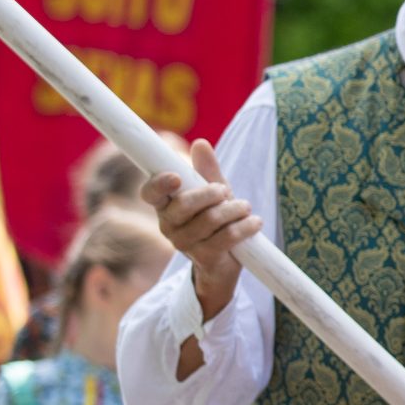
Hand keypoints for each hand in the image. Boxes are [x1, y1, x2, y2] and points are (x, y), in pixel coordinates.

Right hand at [137, 140, 257, 318]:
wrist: (224, 262)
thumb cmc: (216, 218)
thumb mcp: (213, 192)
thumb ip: (206, 170)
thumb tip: (200, 143)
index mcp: (165, 206)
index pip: (149, 193)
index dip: (158, 184)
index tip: (176, 177)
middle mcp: (169, 225)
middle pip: (184, 205)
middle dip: (210, 194)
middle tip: (225, 191)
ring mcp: (185, 244)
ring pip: (210, 220)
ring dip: (234, 209)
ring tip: (245, 207)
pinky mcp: (204, 258)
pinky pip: (227, 237)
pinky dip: (245, 226)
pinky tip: (254, 222)